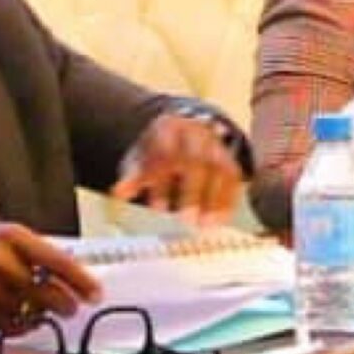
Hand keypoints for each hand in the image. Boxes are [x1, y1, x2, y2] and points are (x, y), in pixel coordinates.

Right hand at [0, 222, 102, 330]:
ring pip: (30, 313)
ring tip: (30, 305)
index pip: (58, 261)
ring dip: (37, 314)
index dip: (81, 281)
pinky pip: (9, 326)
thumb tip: (70, 271)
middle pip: (48, 294)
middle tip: (70, 308)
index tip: (95, 293)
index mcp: (9, 236)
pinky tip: (11, 313)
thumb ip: (31, 252)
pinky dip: (17, 324)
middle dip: (64, 305)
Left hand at [112, 113, 244, 221]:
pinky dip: (228, 199)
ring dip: (215, 199)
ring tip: (206, 225)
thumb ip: (132, 176)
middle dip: (192, 192)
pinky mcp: (229, 157)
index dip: (162, 181)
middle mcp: (195, 133)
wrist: (180, 130)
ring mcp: (215, 144)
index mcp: (168, 128)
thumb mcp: (140, 158)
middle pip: (197, 161)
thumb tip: (119, 193)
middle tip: (186, 220)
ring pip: (220, 169)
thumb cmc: (156, 150)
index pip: (165, 153)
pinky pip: (234, 178)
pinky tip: (221, 219)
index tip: (157, 208)